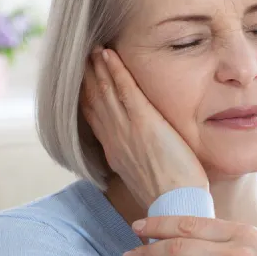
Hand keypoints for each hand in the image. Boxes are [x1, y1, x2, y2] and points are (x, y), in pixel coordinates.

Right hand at [80, 47, 207, 208]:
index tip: (81, 82)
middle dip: (86, 77)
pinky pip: (125, 89)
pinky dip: (115, 69)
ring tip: (93, 49)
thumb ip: (139, 164)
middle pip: (93, 101)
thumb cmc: (170, 199)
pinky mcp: (144, 122)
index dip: (85, 98)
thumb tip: (140, 160)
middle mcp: (115, 138)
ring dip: (97, 68)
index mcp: (115, 152)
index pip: (94, 119)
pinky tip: (109, 54)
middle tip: (81, 57)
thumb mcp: (146, 179)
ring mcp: (127, 129)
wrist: (175, 206)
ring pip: (104, 91)